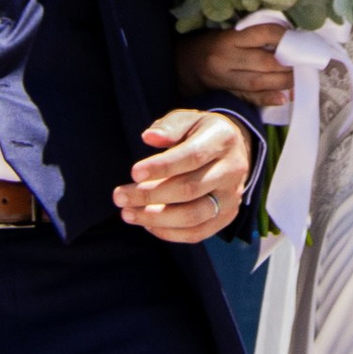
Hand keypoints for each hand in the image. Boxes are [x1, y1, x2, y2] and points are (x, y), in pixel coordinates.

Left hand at [114, 107, 254, 241]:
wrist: (233, 151)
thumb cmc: (199, 133)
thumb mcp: (187, 120)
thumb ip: (169, 127)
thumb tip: (150, 137)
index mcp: (222, 140)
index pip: (191, 157)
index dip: (161, 167)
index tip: (133, 173)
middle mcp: (232, 170)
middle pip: (189, 189)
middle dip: (149, 195)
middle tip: (119, 196)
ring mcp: (231, 197)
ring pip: (192, 216)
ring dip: (155, 219)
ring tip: (127, 213)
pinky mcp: (226, 217)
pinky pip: (196, 233)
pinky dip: (169, 233)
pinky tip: (147, 224)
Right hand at [180, 18, 292, 112]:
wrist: (180, 66)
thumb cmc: (209, 45)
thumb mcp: (226, 34)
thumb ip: (250, 38)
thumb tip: (286, 40)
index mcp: (228, 39)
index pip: (262, 34)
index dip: (283, 36)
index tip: (297, 37)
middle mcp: (226, 58)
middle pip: (264, 62)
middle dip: (288, 64)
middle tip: (305, 64)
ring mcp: (224, 79)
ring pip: (258, 82)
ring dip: (283, 82)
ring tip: (299, 81)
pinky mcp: (224, 93)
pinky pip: (248, 98)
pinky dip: (267, 98)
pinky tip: (283, 98)